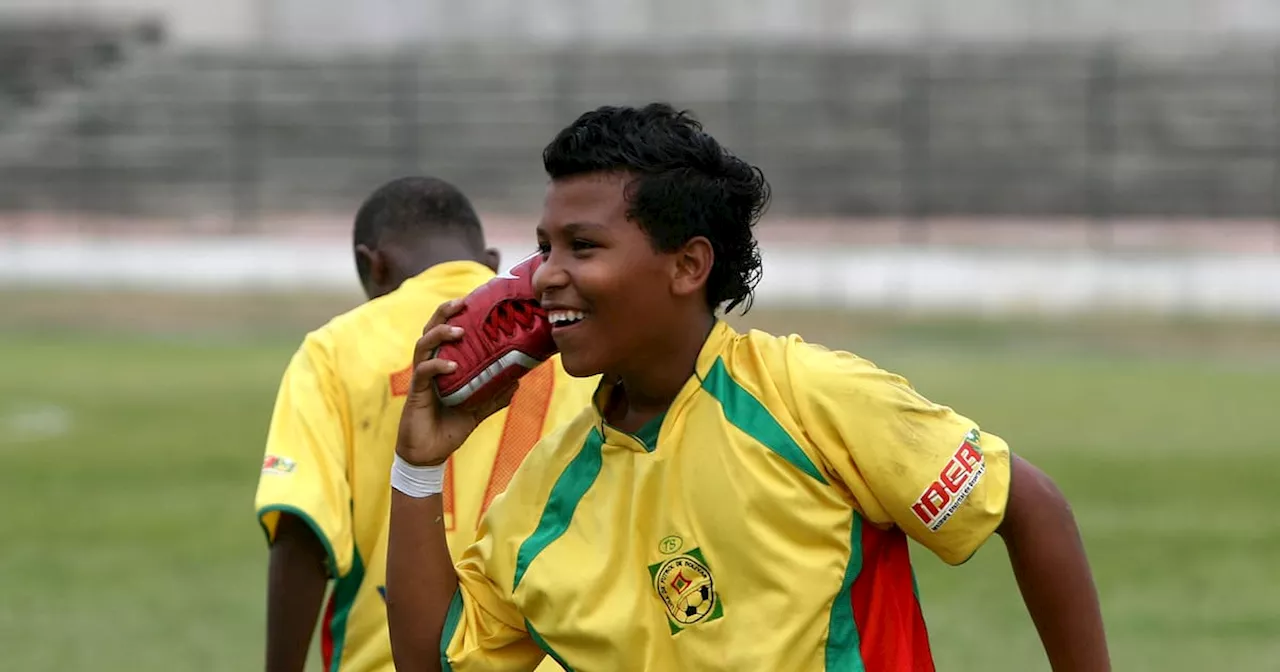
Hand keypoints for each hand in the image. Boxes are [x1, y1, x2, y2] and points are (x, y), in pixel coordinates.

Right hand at [395, 299, 518, 466]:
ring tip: (459, 331)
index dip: (454, 313)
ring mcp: (421, 378)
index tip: (473, 299)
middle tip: (461, 303)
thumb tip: (519, 378)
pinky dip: (437, 366)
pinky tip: (452, 366)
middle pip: (430, 329)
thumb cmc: (449, 428)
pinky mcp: (416, 393)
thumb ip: (494, 393)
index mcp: (442, 364)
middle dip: (443, 313)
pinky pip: (423, 372)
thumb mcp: (477, 408)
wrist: (429, 455)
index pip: (445, 331)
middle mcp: (430, 365)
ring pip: (423, 344)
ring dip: (440, 334)